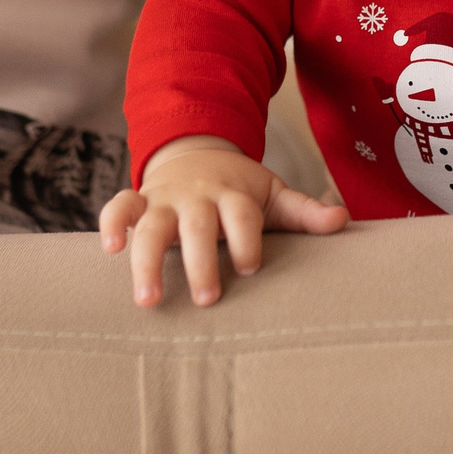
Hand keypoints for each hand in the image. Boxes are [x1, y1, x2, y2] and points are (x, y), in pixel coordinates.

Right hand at [98, 136, 348, 306]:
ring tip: (148, 301)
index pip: (241, 215)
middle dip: (201, 260)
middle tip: (207, 298)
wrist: (198, 152)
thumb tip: (343, 220)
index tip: (250, 266)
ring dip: (147, 260)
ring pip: (152, 225)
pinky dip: (111, 224)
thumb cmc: (239, 189)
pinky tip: (109, 251)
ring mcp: (166, 199)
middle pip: (198, 224)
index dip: (246, 238)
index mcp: (233, 194)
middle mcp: (198, 196)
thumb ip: (304, 211)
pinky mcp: (140, 201)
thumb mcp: (272, 195)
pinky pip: (118, 206)